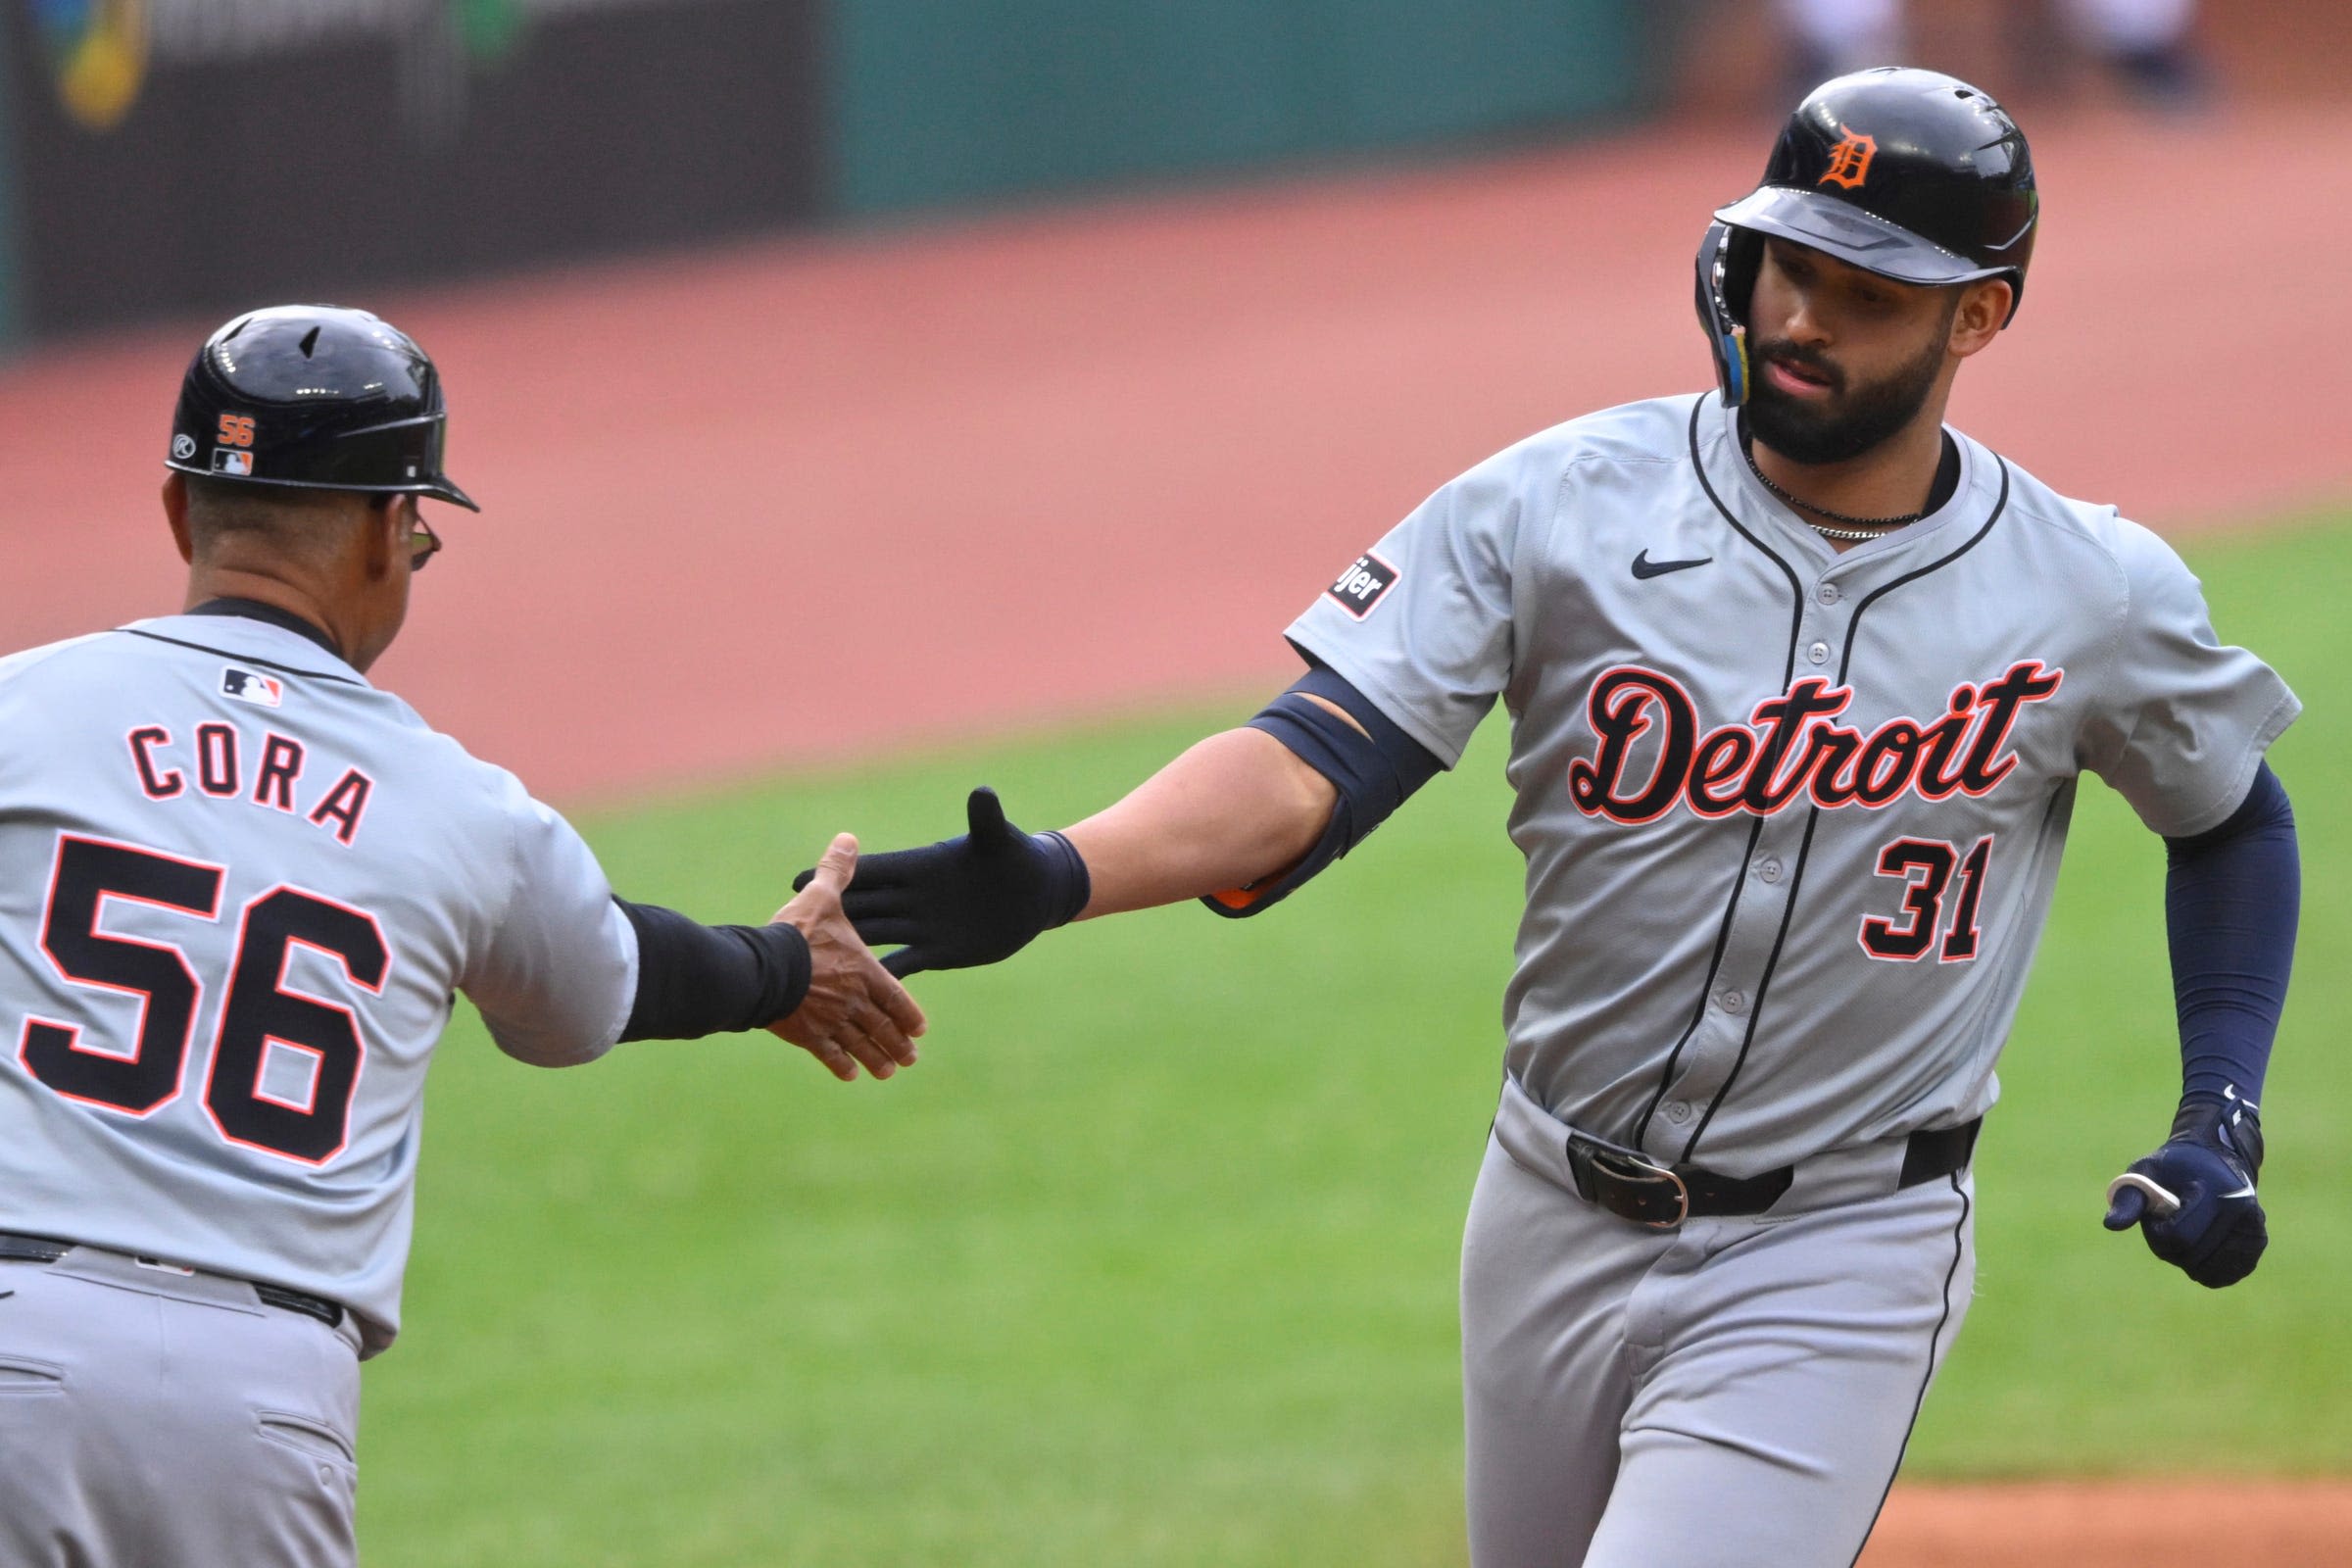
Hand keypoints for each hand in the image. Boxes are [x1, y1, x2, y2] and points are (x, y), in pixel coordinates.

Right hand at [767, 833, 927, 1080]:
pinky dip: (840, 1065)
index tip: (920, 1029)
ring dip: (876, 1059)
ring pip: (861, 1045)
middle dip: (897, 1043)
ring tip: (888, 1072)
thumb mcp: (822, 896)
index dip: (909, 1014)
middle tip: (910, 1059)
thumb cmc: (797, 931)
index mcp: (863, 970)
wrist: (763, 967)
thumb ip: (838, 871)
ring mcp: (831, 1020)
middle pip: (882, 1026)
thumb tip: (849, 838)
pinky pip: (828, 1054)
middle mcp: (853, 1000)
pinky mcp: (805, 1034)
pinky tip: (851, 1075)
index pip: (896, 996)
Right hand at [791, 788, 1088, 976]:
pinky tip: (856, 993)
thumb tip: (983, 791)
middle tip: (788, 926)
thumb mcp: (999, 839)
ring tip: (811, 963)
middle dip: (829, 914)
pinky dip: (881, 977)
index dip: (837, 874)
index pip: (871, 870)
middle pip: (863, 905)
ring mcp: (923, 926)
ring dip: (847, 947)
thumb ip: (985, 818)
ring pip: (875, 936)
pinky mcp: (939, 951)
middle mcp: (914, 898)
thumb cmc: (1016, 858)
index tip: (800, 878)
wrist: (1035, 894)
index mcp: (921, 867)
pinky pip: (904, 965)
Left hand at [2103, 1091, 2266, 1287]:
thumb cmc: (2174, 1166)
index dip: (2156, 1234)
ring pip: (2209, 1271)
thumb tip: (2111, 1225)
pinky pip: (2226, 1274)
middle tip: (2167, 1224)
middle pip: (2193, 1257)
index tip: (2154, 1217)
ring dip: (2187, 1260)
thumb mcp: (2146, 1171)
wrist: (2215, 1157)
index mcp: (2215, 1190)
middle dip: (2170, 1248)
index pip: (2179, 1237)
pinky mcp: (2257, 1242)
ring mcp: (2254, 1228)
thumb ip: (2129, 1199)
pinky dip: (2206, 1268)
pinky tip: (2199, 1247)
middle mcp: (2241, 1210)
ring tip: (2185, 1232)